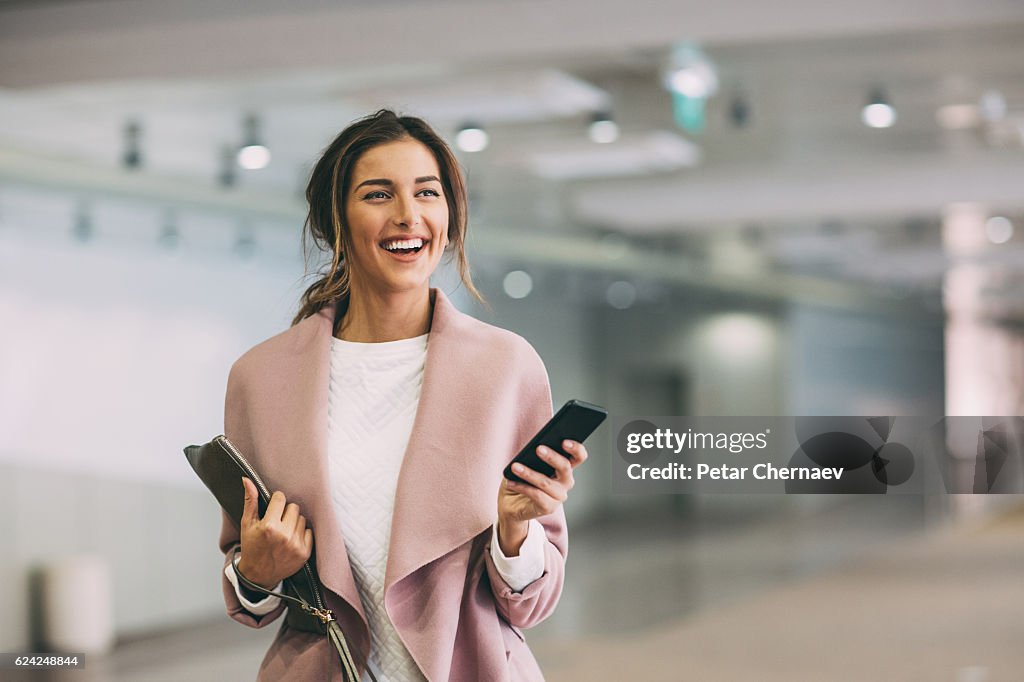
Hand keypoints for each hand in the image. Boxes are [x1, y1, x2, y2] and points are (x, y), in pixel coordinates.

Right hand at [237, 477, 312, 588]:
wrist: (258, 575)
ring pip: (301, 518)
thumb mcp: (247, 524)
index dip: (275, 502)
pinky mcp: (305, 553)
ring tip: (283, 531)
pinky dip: (301, 534)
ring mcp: (296, 545)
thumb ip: (250, 501)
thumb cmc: (251, 547)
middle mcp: (284, 535)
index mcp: (269, 526)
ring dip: (293, 522)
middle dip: (285, 512)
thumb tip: (247, 480)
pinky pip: (309, 531)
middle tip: (277, 521)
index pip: (280, 498)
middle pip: (294, 507)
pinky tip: (291, 539)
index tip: (271, 509)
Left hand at [496, 440, 587, 554]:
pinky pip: (536, 495)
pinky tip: (511, 482)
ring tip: (515, 467)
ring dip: (529, 473)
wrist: (511, 504)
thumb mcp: (527, 463)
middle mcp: (566, 482)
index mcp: (564, 467)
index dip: (575, 448)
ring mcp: (558, 496)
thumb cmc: (522, 479)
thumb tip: (533, 449)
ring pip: (546, 482)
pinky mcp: (549, 507)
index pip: (578, 456)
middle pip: (566, 467)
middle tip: (538, 449)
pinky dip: (522, 487)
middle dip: (552, 457)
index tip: (564, 441)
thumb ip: (533, 456)